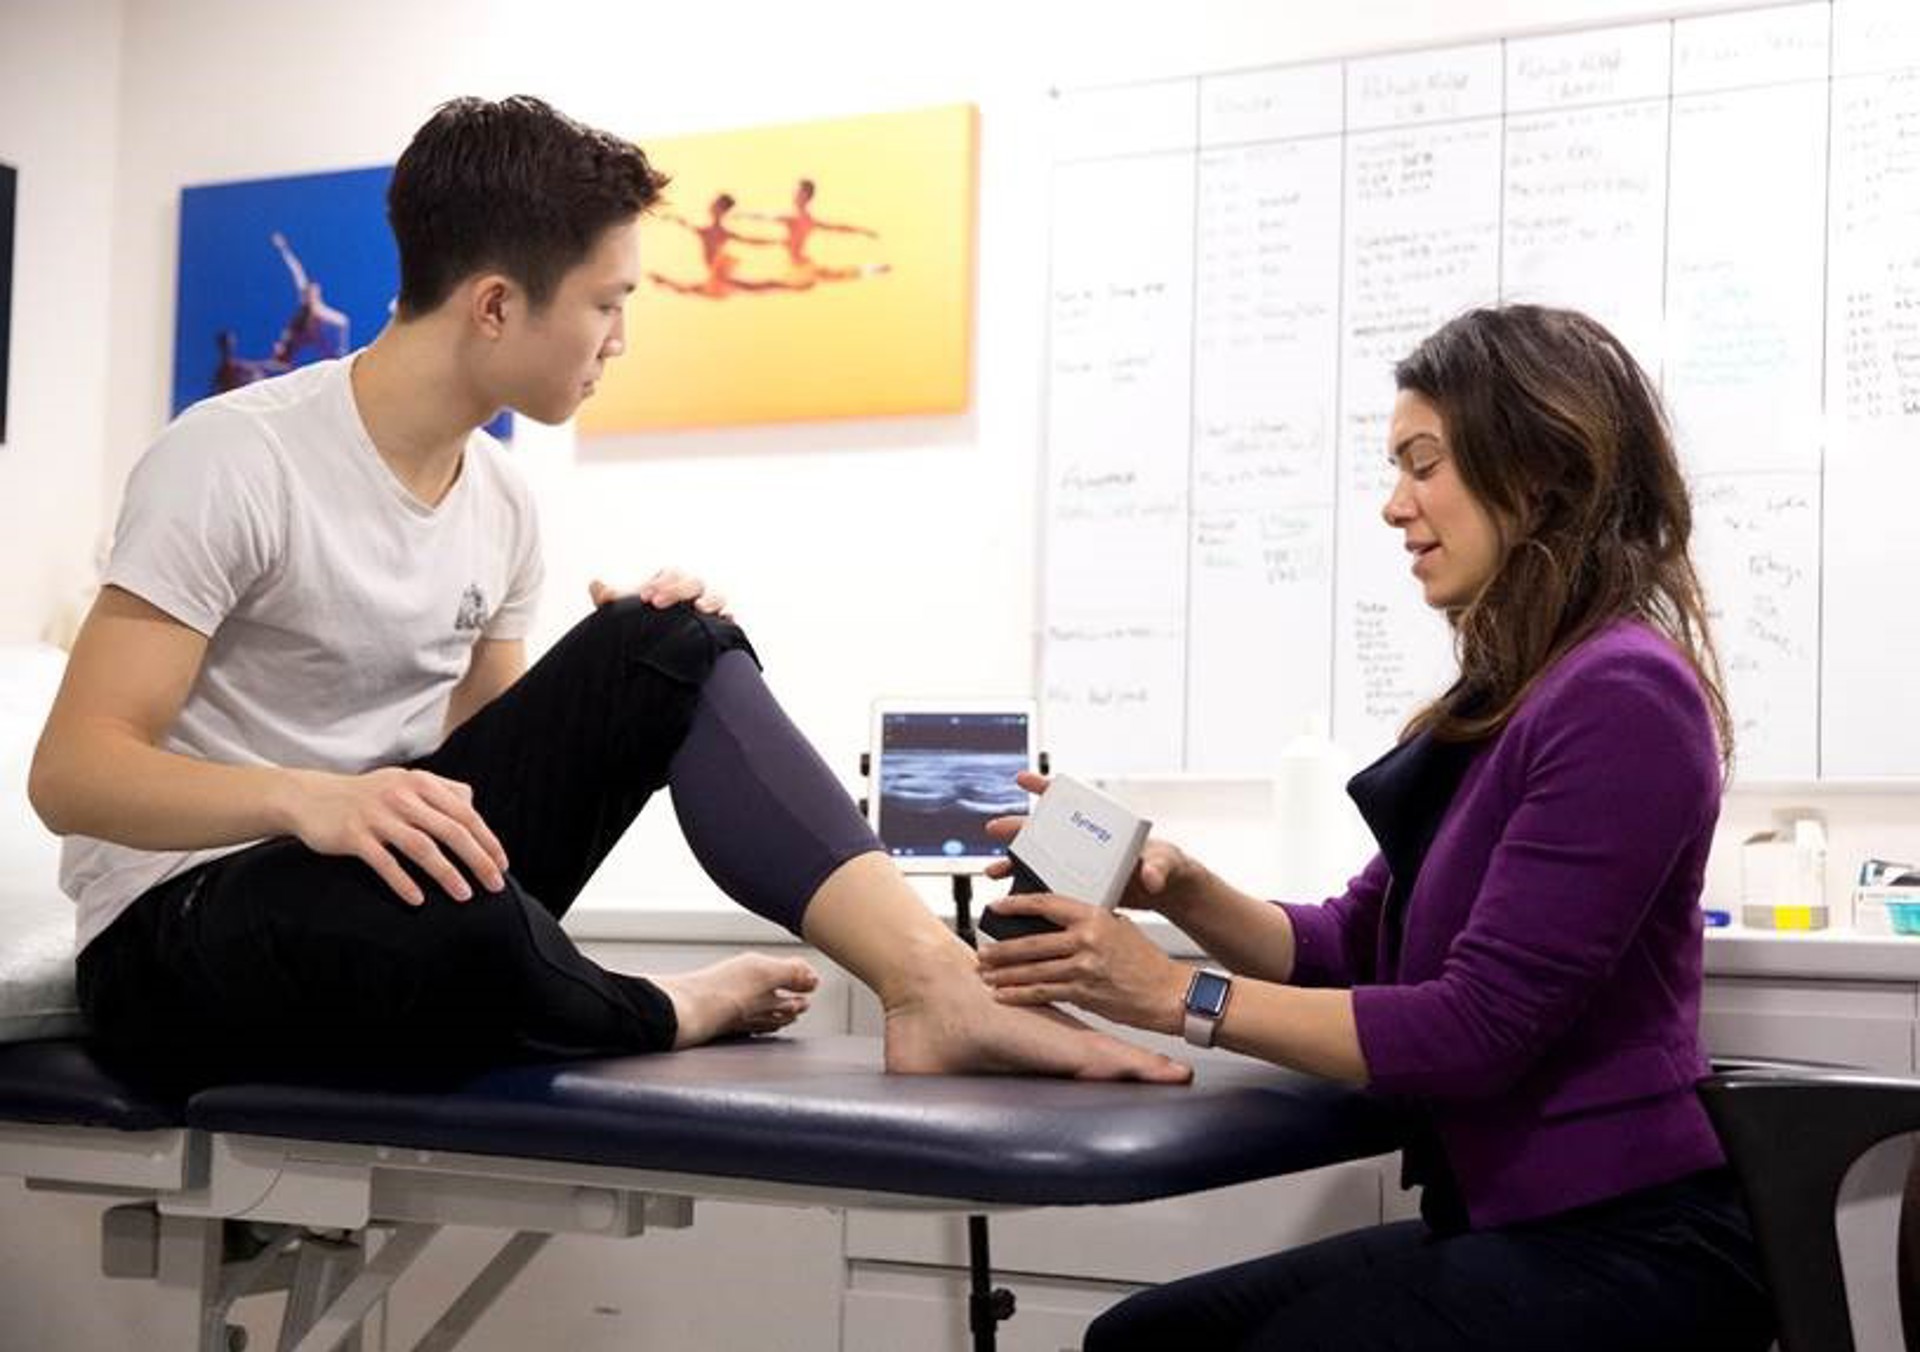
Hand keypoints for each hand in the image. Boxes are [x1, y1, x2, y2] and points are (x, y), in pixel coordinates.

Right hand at [283, 767, 509, 905]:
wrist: (311, 798)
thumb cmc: (368, 796)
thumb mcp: (405, 783)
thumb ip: (441, 791)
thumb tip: (472, 807)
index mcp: (421, 783)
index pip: (466, 813)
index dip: (487, 841)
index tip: (502, 865)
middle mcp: (402, 796)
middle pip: (451, 831)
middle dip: (478, 860)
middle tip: (496, 886)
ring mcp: (377, 815)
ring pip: (422, 847)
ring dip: (447, 873)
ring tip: (464, 896)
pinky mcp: (354, 835)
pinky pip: (385, 862)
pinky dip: (404, 882)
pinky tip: (419, 901)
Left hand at [589, 569, 730, 616]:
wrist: (655, 651)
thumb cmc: (641, 623)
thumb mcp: (624, 613)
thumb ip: (611, 599)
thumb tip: (596, 584)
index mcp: (672, 582)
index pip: (672, 574)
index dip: (660, 584)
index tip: (645, 599)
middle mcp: (692, 592)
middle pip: (694, 582)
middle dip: (678, 591)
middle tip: (656, 605)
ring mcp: (708, 607)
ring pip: (717, 596)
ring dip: (711, 600)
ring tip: (700, 610)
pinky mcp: (719, 626)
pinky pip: (729, 618)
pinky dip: (727, 618)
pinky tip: (723, 623)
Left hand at [975, 893, 1189, 1036]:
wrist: (1167, 992)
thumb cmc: (1144, 960)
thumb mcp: (1118, 927)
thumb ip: (1087, 923)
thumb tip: (1054, 922)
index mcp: (1094, 916)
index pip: (1046, 903)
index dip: (1016, 905)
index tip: (995, 907)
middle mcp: (1087, 938)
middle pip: (1031, 942)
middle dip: (1000, 950)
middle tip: (981, 953)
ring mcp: (1084, 967)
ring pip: (1033, 970)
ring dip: (1004, 974)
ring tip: (985, 975)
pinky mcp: (1084, 993)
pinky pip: (1044, 993)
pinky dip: (1019, 994)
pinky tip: (1003, 995)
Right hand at [983, 771, 1205, 915]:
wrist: (1167, 893)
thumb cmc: (1167, 866)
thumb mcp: (1165, 861)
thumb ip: (1158, 866)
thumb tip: (1150, 876)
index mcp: (1102, 827)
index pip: (1071, 801)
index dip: (1045, 788)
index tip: (1022, 778)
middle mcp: (1085, 844)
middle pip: (1045, 831)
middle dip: (1017, 828)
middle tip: (994, 827)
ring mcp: (1079, 867)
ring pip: (1039, 862)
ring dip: (1014, 864)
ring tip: (994, 871)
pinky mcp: (1078, 890)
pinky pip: (1047, 888)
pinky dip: (1027, 893)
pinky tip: (1012, 900)